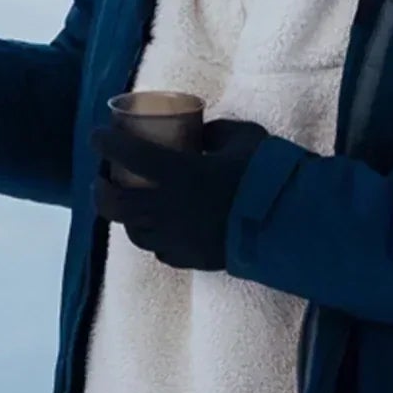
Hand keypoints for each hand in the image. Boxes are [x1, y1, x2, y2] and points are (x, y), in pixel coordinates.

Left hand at [92, 118, 271, 271]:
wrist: (295, 224)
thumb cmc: (269, 174)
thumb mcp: (242, 138)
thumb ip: (214, 134)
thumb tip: (198, 135)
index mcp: (178, 174)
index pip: (127, 155)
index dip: (105, 143)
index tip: (97, 136)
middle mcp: (169, 209)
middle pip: (114, 204)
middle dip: (100, 190)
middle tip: (102, 178)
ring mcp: (179, 239)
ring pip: (135, 233)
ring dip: (128, 217)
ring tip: (132, 206)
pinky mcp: (194, 259)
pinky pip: (163, 252)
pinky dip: (157, 240)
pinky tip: (163, 231)